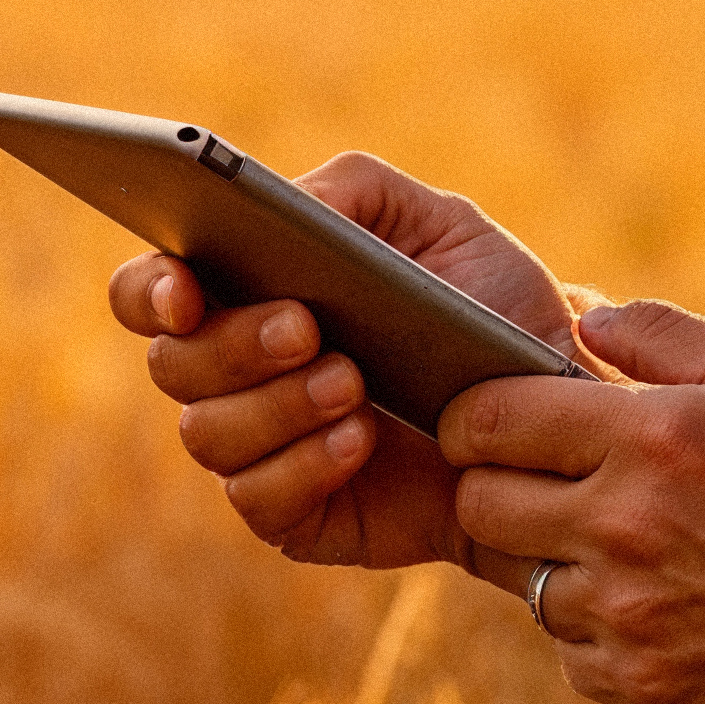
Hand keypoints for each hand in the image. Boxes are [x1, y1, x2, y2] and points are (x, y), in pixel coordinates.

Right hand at [109, 153, 570, 574]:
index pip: (151, 292)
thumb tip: (275, 202)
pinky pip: (258, 499)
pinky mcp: (295, 514)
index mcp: (248, 292)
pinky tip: (361, 440)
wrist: (554, 412)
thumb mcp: (441, 222)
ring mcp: (260, 448)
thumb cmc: (489, 307)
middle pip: (171, 364)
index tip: (186, 289)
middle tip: (306, 328)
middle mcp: (236, 373)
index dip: (150, 290)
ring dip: (276, 405)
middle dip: (233, 344)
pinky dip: (304, 464)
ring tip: (353, 382)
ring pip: (208, 434)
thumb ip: (355, 189)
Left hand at [439, 302, 704, 703]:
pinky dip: (597, 631)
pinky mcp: (644, 688)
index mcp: (650, 440)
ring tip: (623, 548)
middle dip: (498, 487)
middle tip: (543, 483)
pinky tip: (657, 606)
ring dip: (557, 562)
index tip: (487, 423)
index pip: (489, 421)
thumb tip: (580, 314)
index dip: (471, 416)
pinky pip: (571, 654)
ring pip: (525, 583)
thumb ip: (662, 333)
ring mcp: (629, 620)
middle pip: (481, 507)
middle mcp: (625, 531)